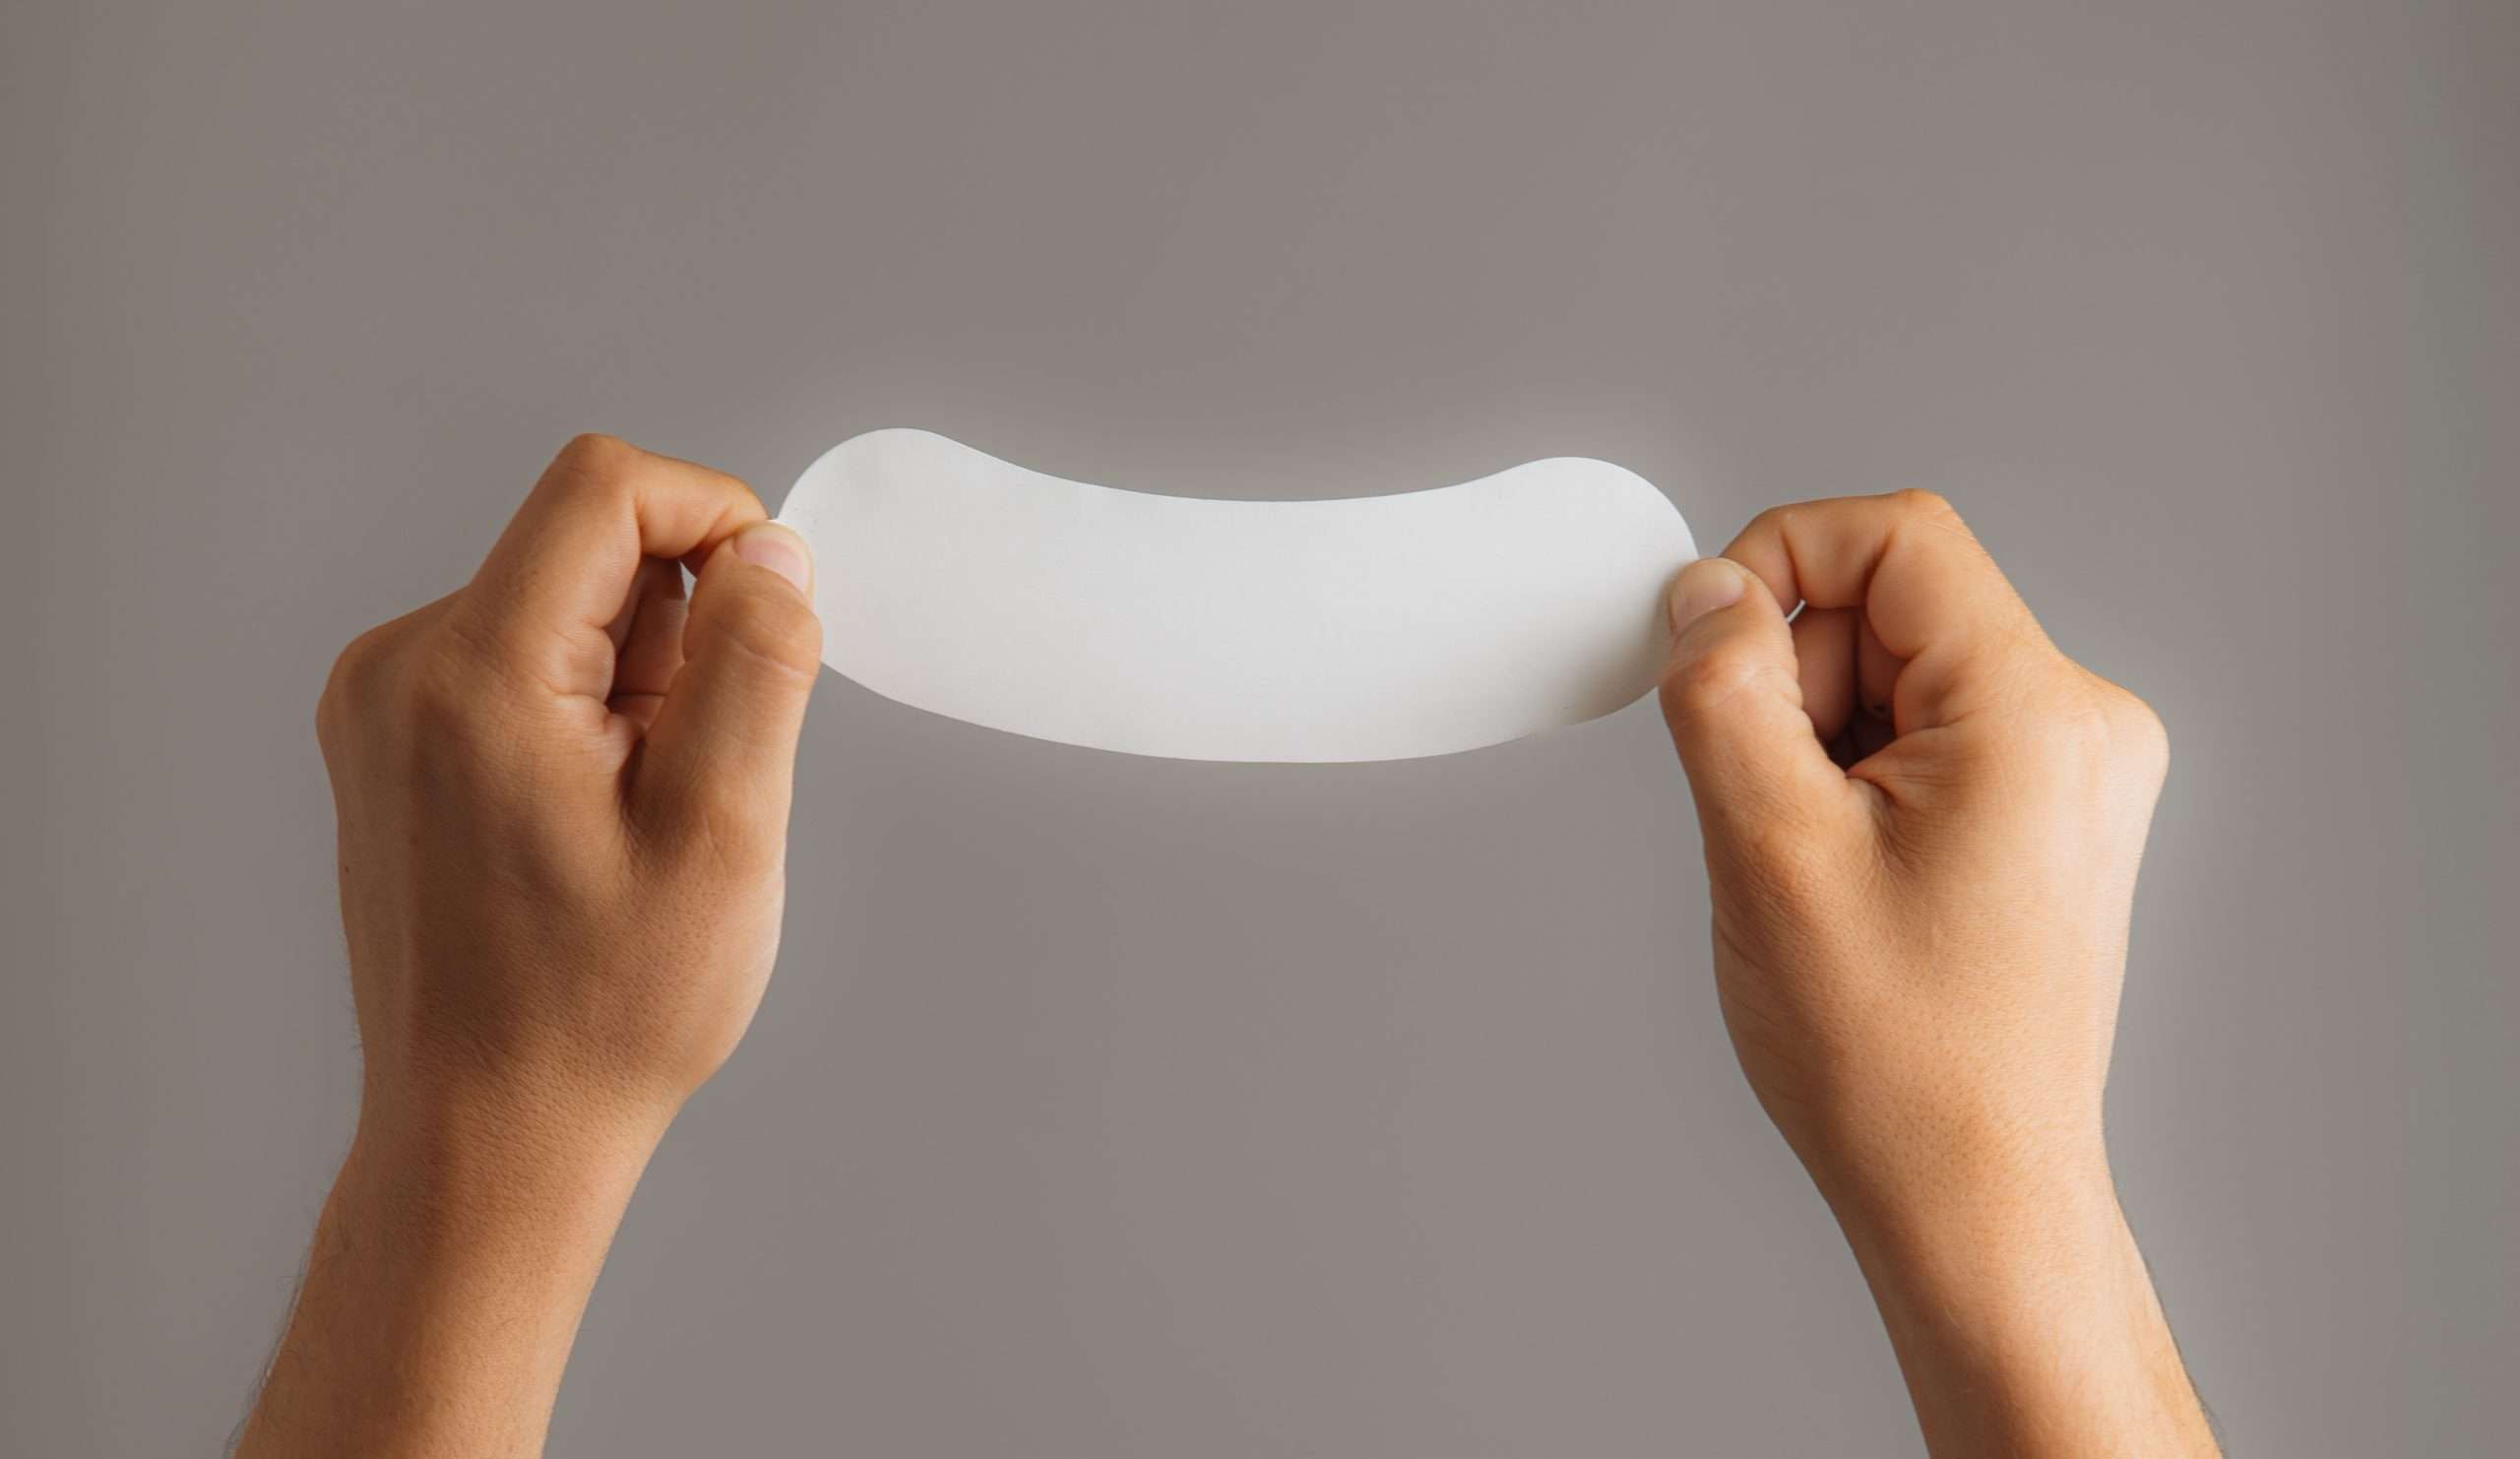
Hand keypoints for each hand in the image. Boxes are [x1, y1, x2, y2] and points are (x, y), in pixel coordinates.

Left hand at [315, 433, 820, 1137]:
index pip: (606, 487)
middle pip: (586, 545)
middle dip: (679, 629)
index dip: (716, 520)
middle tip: (696, 771)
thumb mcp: (724, 833)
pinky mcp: (390, 741)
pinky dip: (589, 711)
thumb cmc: (603, 1010)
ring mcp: (381, 706)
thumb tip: (769, 550)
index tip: (770, 619)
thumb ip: (755, 666)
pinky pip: (521, 659)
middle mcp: (400, 668)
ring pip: (560, 604)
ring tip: (643, 813)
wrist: (487, 1134)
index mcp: (473, 674)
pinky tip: (599, 822)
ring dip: (638, 679)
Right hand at [1658, 491, 2214, 1455]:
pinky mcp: (2052, 815)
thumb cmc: (1890, 1058)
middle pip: (1892, 607)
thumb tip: (1704, 592)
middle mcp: (2083, 725)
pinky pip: (1927, 736)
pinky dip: (1857, 782)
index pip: (1896, 536)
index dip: (1776, 559)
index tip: (1705, 650)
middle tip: (1764, 810)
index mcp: (2035, 714)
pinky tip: (1847, 880)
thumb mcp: (1766, 850)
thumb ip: (1723, 691)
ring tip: (1811, 867)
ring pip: (1900, 675)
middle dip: (1795, 682)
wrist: (1973, 1194)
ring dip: (1820, 741)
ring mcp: (2078, 773)